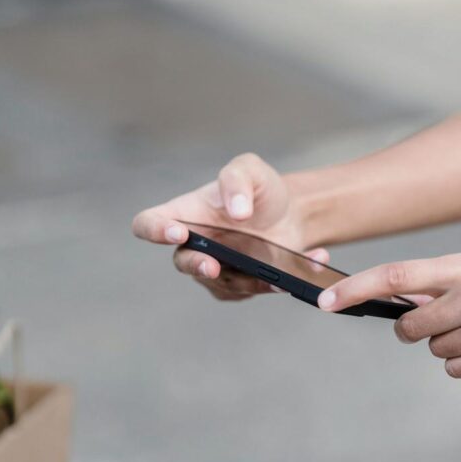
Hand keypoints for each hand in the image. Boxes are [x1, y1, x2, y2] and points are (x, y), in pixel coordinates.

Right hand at [132, 153, 327, 299]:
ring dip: (251, 278)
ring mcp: (216, 270)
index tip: (176, 232)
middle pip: (183, 263)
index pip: (149, 224)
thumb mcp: (250, 170)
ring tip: (283, 267)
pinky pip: (253, 291)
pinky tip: (312, 262)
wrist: (292, 214)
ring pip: (222, 283)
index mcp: (185, 214)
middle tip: (214, 265)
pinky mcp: (240, 287)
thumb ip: (237, 180)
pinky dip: (280, 282)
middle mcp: (195, 245)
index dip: (154, 231)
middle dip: (198, 266)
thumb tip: (236, 211)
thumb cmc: (260, 189)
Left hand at [317, 243, 460, 377]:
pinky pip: (456, 369)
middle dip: (414, 327)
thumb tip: (409, 303)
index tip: (327, 301)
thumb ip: (445, 281)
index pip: (395, 277)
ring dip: (449, 341)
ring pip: (434, 350)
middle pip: (408, 328)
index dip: (355, 289)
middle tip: (439, 317)